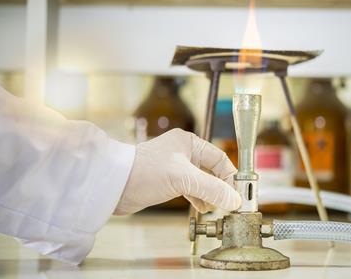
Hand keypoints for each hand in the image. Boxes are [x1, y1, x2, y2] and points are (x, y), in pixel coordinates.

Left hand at [114, 128, 240, 214]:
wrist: (113, 185)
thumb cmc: (143, 172)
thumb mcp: (182, 178)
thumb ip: (211, 188)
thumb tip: (234, 200)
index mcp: (189, 143)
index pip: (219, 158)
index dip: (230, 176)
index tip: (237, 194)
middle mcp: (183, 152)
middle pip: (212, 170)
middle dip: (221, 187)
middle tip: (228, 204)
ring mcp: (175, 166)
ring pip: (202, 180)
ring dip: (210, 194)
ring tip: (215, 208)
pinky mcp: (168, 180)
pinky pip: (191, 188)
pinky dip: (199, 197)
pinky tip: (202, 207)